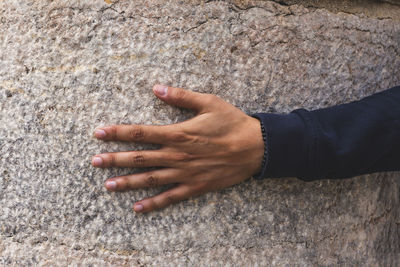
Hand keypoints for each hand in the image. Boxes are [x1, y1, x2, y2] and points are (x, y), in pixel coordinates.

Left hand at [92, 85, 263, 212]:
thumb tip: (157, 88)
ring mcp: (185, 173)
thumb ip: (181, 96)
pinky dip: (153, 203)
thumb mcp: (209, 102)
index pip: (140, 132)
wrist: (256, 148)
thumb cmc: (232, 123)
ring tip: (108, 186)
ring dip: (128, 182)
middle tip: (94, 162)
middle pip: (140, 158)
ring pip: (150, 179)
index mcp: (178, 133)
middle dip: (115, 159)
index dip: (118, 133)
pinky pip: (171, 197)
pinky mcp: (195, 186)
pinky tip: (138, 208)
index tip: (99, 133)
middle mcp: (177, 155)